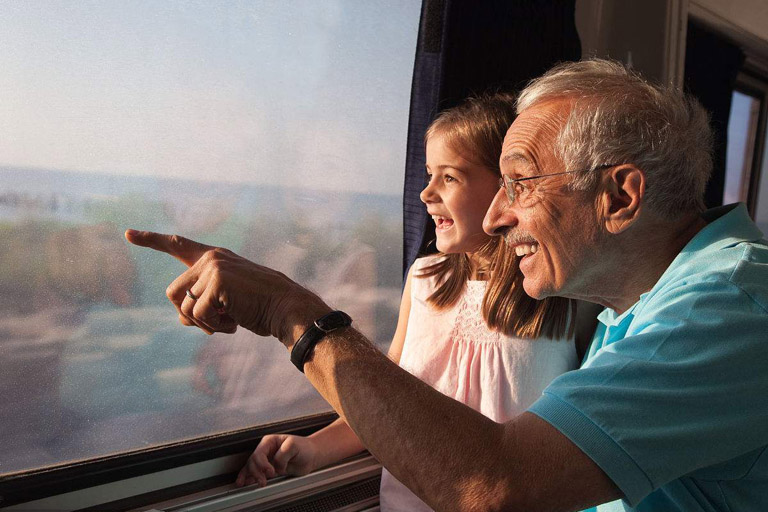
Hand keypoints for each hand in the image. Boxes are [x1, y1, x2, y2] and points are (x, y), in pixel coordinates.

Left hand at [124, 230, 330, 345]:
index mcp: (214, 257)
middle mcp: (211, 258)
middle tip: (214, 324)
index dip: (151, 240)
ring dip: (203, 324)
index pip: (177, 245)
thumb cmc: (259, 307)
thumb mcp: (227, 300)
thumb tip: (181, 316)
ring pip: (184, 307)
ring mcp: (213, 268)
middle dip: (189, 315)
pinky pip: (198, 315)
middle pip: (173, 293)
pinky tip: (233, 324)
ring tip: (228, 323)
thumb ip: (203, 299)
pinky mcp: (217, 282)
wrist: (285, 307)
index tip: (128, 234)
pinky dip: (214, 327)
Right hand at [236, 434, 318, 486]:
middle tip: (264, 481)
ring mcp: (267, 460)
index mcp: (270, 441)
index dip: (262, 464)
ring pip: (251, 467)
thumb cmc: (304, 447)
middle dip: (256, 472)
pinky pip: (255, 472)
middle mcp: (266, 450)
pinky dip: (248, 477)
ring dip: (252, 476)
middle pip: (253, 461)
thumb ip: (282, 454)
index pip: (259, 453)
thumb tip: (275, 465)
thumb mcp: (294, 445)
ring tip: (259, 483)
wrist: (311, 456)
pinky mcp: (269, 469)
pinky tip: (244, 482)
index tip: (271, 471)